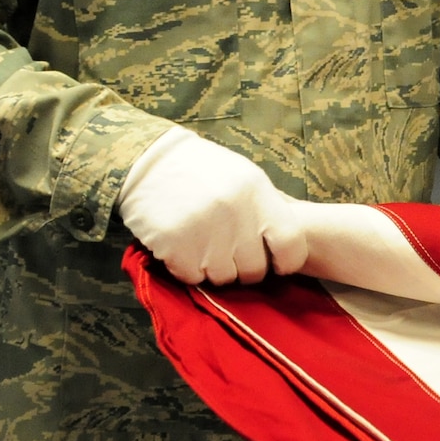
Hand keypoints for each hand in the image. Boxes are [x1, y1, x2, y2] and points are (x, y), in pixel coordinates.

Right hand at [117, 127, 307, 285]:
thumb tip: (287, 247)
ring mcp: (203, 231)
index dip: (286, 262)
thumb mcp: (245, 177)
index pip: (290, 243)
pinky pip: (193, 277)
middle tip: (232, 256)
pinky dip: (190, 269)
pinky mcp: (174, 247)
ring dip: (216, 269)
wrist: (149, 162)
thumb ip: (266, 208)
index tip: (277, 265)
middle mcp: (233, 212)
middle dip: (246, 269)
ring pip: (223, 277)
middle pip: (254, 268)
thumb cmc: (204, 171)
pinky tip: (185, 249)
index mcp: (256, 192)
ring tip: (206, 247)